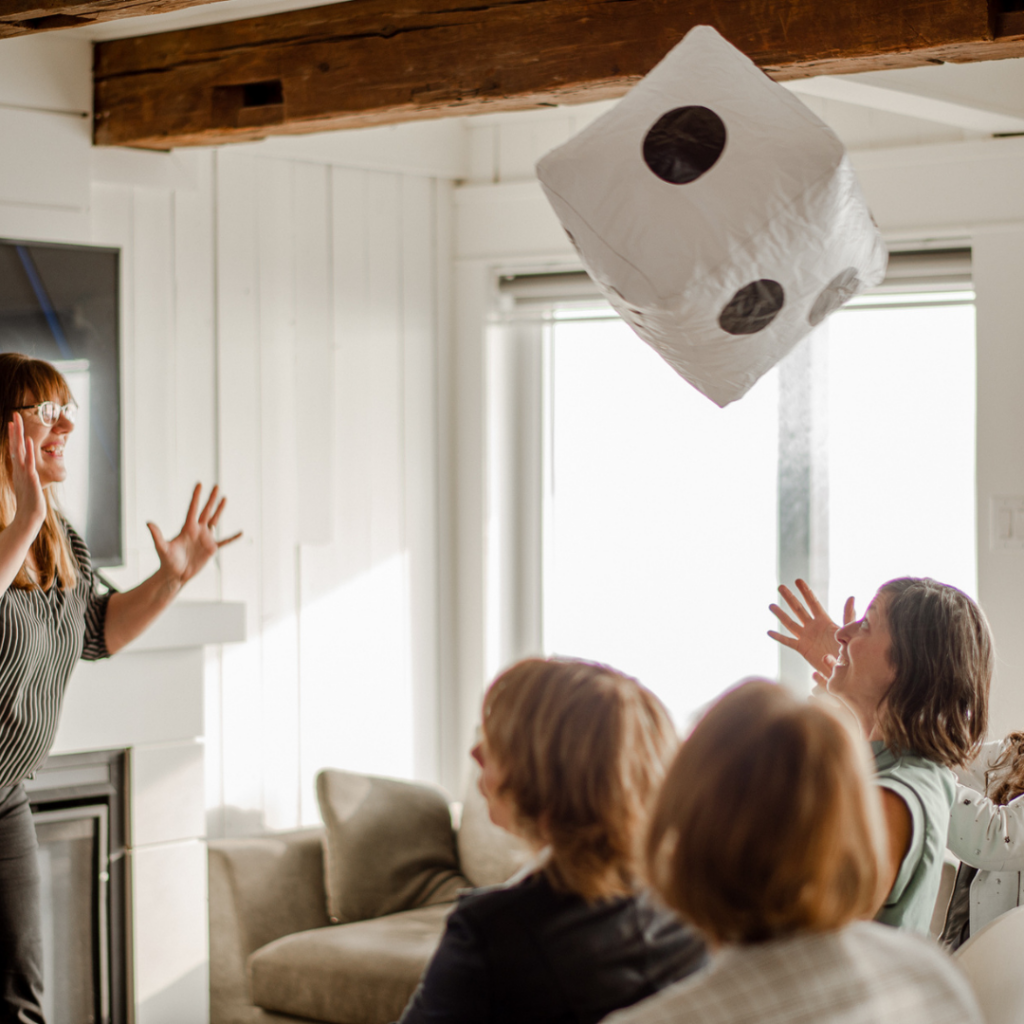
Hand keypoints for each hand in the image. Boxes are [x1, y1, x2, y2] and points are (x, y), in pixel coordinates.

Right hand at [8, 413, 45, 533]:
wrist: (29, 517)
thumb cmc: (29, 502)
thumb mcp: (27, 485)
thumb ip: (27, 476)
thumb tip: (29, 472)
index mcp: (19, 470)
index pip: (15, 449)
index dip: (14, 436)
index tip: (12, 423)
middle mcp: (19, 469)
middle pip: (16, 445)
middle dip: (15, 430)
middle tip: (15, 414)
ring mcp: (24, 472)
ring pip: (20, 450)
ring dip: (19, 435)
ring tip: (17, 421)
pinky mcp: (31, 478)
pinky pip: (29, 462)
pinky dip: (28, 451)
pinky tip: (29, 440)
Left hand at [147, 484, 241, 587]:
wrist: (175, 574)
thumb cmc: (167, 561)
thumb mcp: (162, 548)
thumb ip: (157, 535)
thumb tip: (148, 523)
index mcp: (187, 528)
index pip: (193, 508)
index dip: (196, 496)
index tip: (199, 484)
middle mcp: (197, 530)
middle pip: (206, 511)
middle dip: (211, 498)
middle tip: (216, 486)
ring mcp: (205, 538)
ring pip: (215, 520)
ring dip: (220, 510)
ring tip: (225, 498)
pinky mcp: (211, 548)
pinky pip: (225, 541)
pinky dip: (232, 538)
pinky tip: (241, 533)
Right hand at [768, 579, 853, 676]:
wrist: (844, 669)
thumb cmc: (849, 650)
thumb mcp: (848, 631)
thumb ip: (848, 615)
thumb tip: (851, 597)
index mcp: (824, 621)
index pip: (813, 603)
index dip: (805, 591)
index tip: (797, 580)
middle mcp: (813, 627)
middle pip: (798, 609)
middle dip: (789, 598)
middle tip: (780, 587)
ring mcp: (806, 637)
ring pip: (790, 623)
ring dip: (780, 615)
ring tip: (771, 606)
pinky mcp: (802, 649)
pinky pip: (788, 642)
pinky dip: (779, 637)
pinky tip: (769, 632)